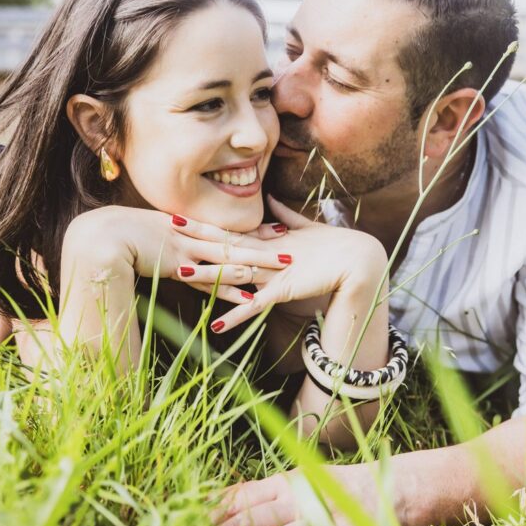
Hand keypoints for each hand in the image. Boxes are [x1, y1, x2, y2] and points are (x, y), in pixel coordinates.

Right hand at [63, 205, 291, 305]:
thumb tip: (165, 248)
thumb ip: (156, 240)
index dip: (247, 231)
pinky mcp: (176, 266)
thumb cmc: (110, 237)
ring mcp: (183, 250)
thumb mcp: (139, 234)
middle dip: (260, 243)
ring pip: (227, 257)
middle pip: (231, 240)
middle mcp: (186, 235)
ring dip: (255, 263)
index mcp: (179, 226)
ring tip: (281, 267)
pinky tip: (249, 293)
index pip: (220, 229)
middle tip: (288, 244)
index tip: (272, 229)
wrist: (97, 237)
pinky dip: (230, 286)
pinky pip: (210, 278)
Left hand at [179, 196, 388, 332]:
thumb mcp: (306, 230)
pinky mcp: (283, 289)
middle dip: (196, 237)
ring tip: (178, 273)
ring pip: (233, 272)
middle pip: (224, 244)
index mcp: (269, 241)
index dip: (204, 225)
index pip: (230, 231)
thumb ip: (286, 217)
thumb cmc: (336, 246)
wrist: (359, 260)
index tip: (179, 216)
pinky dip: (235, 316)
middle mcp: (266, 253)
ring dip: (206, 274)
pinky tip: (215, 324)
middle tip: (166, 227)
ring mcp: (273, 271)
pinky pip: (255, 305)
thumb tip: (272, 200)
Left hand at [212, 463, 387, 525]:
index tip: (189, 522)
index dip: (216, 511)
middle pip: (254, 519)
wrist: (397, 488)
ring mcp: (324, 521)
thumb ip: (267, 494)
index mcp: (287, 482)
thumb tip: (223, 504)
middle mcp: (301, 499)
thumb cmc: (341, 491)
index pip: (243, 495)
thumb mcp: (302, 483)